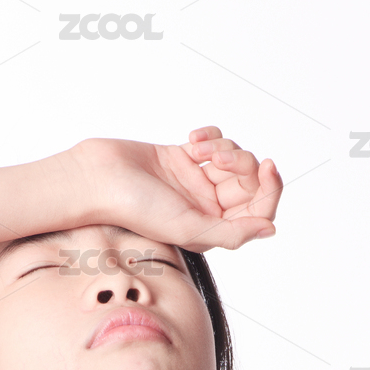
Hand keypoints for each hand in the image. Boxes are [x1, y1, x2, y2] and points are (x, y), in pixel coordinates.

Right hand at [70, 127, 281, 252]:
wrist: (99, 178)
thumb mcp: (188, 228)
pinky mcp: (184, 157)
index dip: (270, 190)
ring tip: (197, 148)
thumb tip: (269, 230)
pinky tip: (192, 139)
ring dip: (222, 147)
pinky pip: (215, 142)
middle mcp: (206, 207)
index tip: (268, 168)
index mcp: (211, 229)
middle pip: (248, 181)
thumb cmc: (135, 209)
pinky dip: (210, 136)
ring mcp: (196, 181)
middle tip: (216, 159)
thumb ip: (232, 233)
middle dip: (240, 164)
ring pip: (233, 158)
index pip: (257, 211)